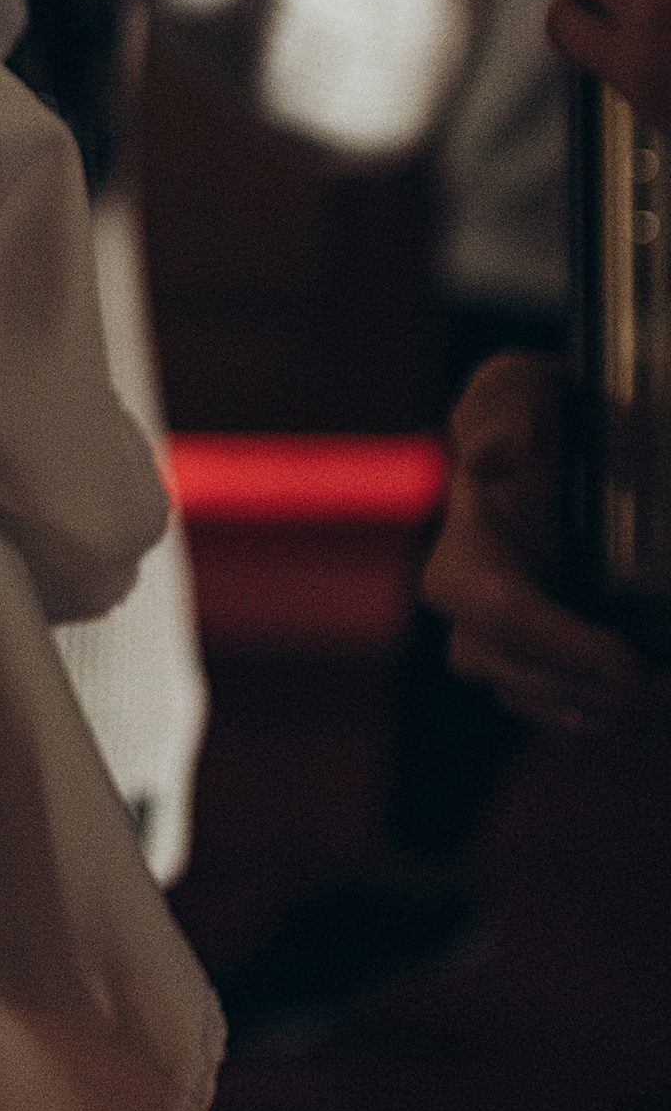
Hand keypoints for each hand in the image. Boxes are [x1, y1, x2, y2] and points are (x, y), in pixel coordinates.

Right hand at [419, 353, 668, 733]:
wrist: (556, 449)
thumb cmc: (531, 414)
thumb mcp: (516, 391)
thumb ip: (499, 413)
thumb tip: (486, 462)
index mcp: (460, 557)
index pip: (498, 613)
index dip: (561, 645)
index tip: (626, 660)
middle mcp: (473, 616)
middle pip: (520, 676)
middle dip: (587, 692)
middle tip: (657, 689)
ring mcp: (508, 651)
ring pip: (546, 707)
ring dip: (607, 716)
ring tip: (663, 703)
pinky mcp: (545, 670)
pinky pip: (570, 714)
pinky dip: (615, 719)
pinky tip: (657, 711)